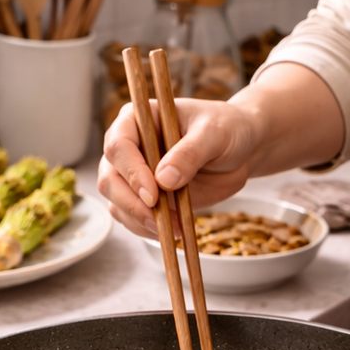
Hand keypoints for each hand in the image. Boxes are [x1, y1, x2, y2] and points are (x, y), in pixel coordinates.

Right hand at [97, 98, 263, 236]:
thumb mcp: (214, 134)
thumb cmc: (226, 130)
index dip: (131, 172)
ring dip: (141, 221)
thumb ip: (190, 153)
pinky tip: (172, 231)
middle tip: (160, 220)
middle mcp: (128, 147)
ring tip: (173, 229)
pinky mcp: (144, 198)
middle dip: (132, 204)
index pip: (118, 146)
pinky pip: (133, 219)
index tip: (153, 195)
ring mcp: (133, 174)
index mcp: (137, 119)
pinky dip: (148, 229)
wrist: (238, 151)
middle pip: (110, 179)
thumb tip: (163, 179)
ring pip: (117, 203)